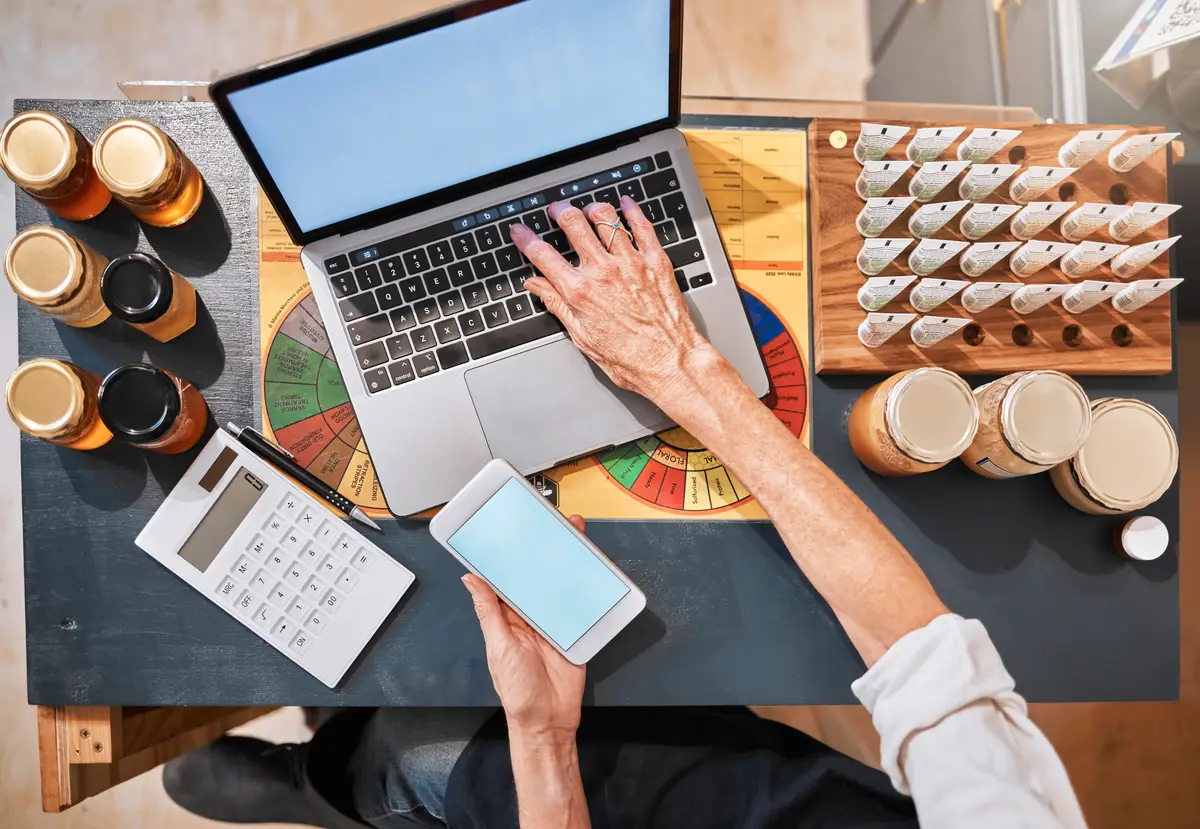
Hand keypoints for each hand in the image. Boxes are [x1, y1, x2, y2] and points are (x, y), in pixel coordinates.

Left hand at [462, 515, 587, 738]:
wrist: (549, 721)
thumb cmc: (518, 692)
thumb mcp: (500, 648)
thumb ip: (489, 613)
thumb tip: (471, 580)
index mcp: (506, 617)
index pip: (505, 581)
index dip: (508, 557)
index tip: (512, 532)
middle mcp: (529, 616)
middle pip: (536, 578)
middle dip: (544, 553)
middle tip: (553, 524)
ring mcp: (553, 622)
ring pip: (558, 586)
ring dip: (566, 565)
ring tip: (575, 538)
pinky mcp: (574, 631)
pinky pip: (579, 605)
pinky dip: (585, 589)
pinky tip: (590, 570)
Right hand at [509, 197, 718, 405]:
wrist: (671, 363)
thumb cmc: (630, 359)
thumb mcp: (582, 337)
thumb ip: (557, 305)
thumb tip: (536, 286)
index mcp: (580, 292)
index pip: (543, 255)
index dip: (526, 239)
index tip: (519, 231)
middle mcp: (603, 272)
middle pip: (573, 225)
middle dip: (559, 212)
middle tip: (556, 211)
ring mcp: (631, 263)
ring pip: (605, 218)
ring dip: (591, 208)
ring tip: (587, 209)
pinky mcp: (655, 261)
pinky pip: (642, 226)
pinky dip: (631, 210)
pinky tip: (625, 204)